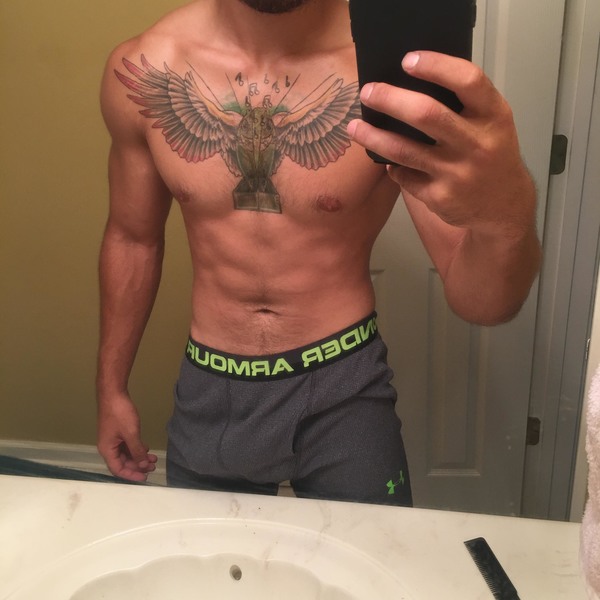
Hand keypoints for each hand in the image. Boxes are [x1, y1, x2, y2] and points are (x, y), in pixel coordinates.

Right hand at [97, 392, 156, 481]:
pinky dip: (137, 448)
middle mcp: (108, 447)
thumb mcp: (131, 434)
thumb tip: (143, 465)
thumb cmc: (120, 414)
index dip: (131, 475)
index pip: (118, 469)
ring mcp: (113, 439)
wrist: (113, 393)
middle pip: (123, 463)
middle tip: (153, 467)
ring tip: (153, 459)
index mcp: (107, 450)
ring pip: (127, 454)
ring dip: (139, 457)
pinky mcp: (118, 432)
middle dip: (138, 466)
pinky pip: (127, 445)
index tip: (145, 478)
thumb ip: (137, 451)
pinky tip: (147, 448)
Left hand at [348, 51, 535, 236]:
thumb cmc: (491, 154)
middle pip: (426, 114)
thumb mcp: (492, 124)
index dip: (436, 66)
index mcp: (494, 116)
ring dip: (374, 137)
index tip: (407, 60)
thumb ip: (464, 104)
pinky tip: (387, 160)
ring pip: (404, 150)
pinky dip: (393, 167)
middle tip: (367, 92)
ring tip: (355, 127)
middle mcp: (477, 144)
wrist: (503, 206)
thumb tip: (410, 84)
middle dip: (390, 100)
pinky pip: (405, 176)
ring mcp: (458, 173)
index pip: (468, 81)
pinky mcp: (440, 197)